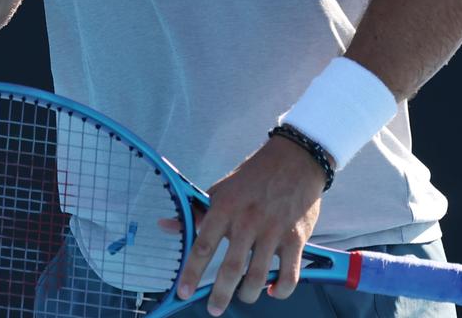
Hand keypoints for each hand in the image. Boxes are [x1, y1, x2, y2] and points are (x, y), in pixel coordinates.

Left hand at [165, 136, 324, 314]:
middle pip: (230, 269)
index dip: (192, 273)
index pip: (203, 245)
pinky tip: (272, 290)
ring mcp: (273, 230)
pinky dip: (280, 290)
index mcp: (225, 206)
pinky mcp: (296, 238)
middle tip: (214, 308)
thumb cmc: (254, 176)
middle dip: (220, 295)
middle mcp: (248, 220)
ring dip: (248, 294)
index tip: (184, 293)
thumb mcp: (222, 189)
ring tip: (243, 296)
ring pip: (257, 277)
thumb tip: (165, 225)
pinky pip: (289, 276)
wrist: (294, 158)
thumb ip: (197, 212)